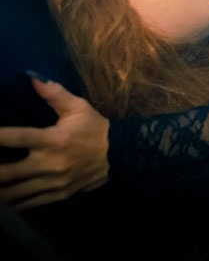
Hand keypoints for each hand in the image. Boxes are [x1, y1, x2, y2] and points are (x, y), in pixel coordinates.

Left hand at [0, 77, 109, 209]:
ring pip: (15, 194)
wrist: (120, 155)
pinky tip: (2, 206)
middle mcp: (50, 163)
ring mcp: (53, 182)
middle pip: (7, 173)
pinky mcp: (58, 195)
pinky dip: (13, 206)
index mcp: (54, 139)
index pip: (17, 137)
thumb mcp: (79, 107)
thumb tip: (32, 77)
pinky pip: (29, 204)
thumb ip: (55, 94)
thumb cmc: (95, 128)